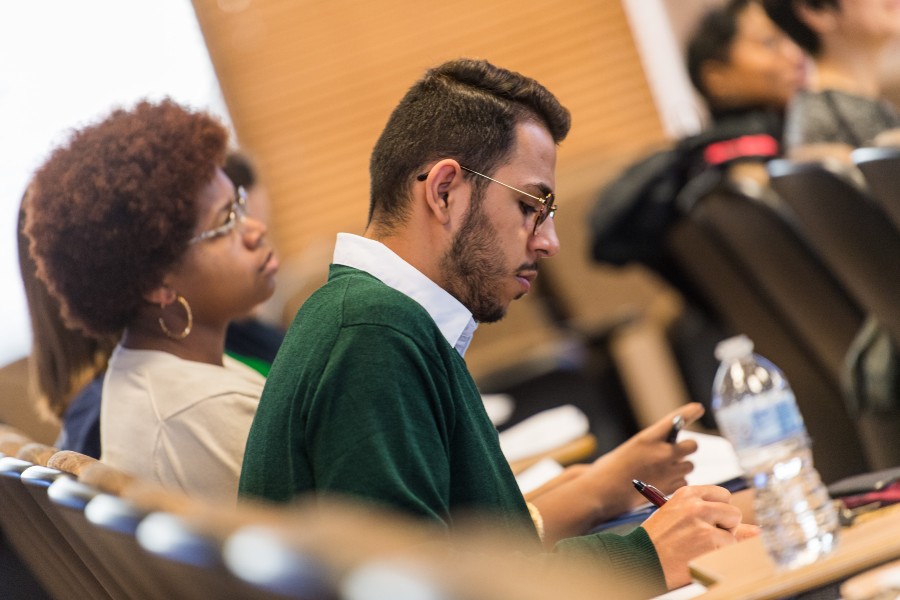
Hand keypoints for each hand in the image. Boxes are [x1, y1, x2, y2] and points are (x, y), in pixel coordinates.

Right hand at [527, 404, 702, 544]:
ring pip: (689, 465)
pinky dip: (676, 483)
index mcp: (648, 438)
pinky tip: (660, 485)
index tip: (698, 408)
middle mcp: (662, 452)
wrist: (601, 493)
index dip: (689, 412)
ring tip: (661, 473)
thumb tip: (669, 448)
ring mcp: (668, 471)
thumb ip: (651, 445)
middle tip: (675, 454)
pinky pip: (685, 483)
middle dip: (686, 449)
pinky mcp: (671, 489)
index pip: (675, 419)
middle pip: (692, 445)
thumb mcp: (630, 449)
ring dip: (680, 468)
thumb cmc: (609, 470)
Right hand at [641, 485, 744, 589]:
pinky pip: (730, 548)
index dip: (719, 511)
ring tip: (698, 547)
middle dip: (724, 527)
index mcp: (686, 494)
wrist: (641, 559)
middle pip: (733, 512)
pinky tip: (698, 556)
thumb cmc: (658, 540)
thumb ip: (713, 518)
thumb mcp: (680, 519)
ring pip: (734, 532)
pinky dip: (718, 556)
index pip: (722, 495)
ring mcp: (703, 522)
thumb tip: (756, 531)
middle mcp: (695, 504)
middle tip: (702, 537)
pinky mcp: (709, 541)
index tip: (709, 521)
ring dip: (722, 543)